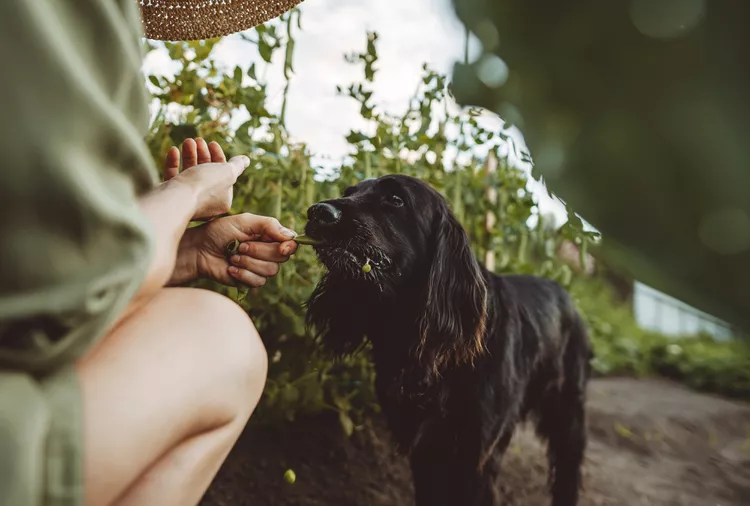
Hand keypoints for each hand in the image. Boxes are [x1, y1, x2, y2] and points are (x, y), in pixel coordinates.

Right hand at [163, 138, 247, 219]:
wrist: (175, 199)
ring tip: (188, 141)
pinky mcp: (170, 195)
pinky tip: (173, 149)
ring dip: (189, 154)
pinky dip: (174, 162)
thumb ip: (237, 166)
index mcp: (222, 200)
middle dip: (203, 154)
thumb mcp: (227, 173)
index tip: (212, 143)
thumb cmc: (204, 186)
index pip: (223, 175)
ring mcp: (186, 199)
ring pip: (189, 173)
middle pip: (206, 173)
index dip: (219, 157)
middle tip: (198, 140)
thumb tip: (245, 160)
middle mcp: (205, 201)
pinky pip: (173, 177)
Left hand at [175, 213, 298, 286]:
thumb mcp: (244, 221)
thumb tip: (290, 236)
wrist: (199, 250)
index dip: (288, 247)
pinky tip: (231, 267)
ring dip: (249, 262)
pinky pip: (257, 281)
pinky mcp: (250, 281)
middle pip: (281, 258)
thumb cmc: (219, 232)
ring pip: (270, 271)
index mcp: (269, 236)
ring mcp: (260, 268)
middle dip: (259, 251)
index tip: (282, 247)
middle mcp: (268, 253)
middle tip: (241, 245)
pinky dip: (243, 273)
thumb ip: (269, 225)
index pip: (290, 244)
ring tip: (233, 255)